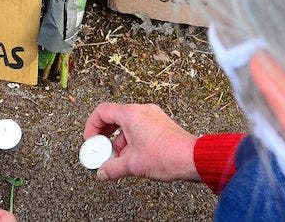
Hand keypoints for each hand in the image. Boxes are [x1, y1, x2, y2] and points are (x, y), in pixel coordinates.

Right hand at [82, 102, 198, 182]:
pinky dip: (132, 141)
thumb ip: (112, 169)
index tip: (91, 141)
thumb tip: (102, 173)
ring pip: (128, 126)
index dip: (92, 126)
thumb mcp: (133, 165)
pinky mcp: (161, 125)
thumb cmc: (166, 155)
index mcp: (131, 114)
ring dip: (119, 142)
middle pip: (114, 117)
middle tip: (102, 151)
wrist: (193, 159)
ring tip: (118, 160)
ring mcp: (153, 117)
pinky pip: (140, 129)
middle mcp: (142, 111)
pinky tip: (133, 158)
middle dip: (105, 136)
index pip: (102, 111)